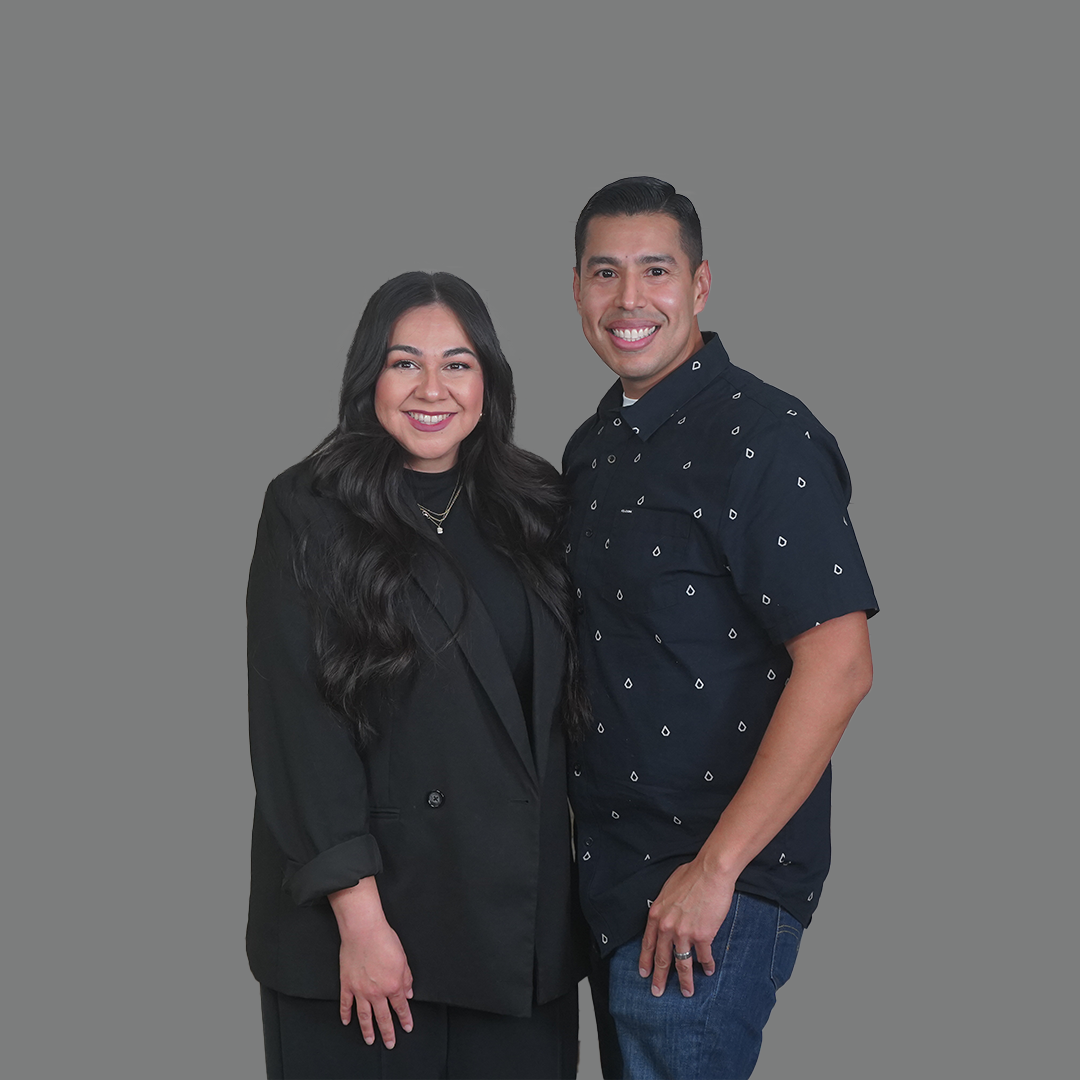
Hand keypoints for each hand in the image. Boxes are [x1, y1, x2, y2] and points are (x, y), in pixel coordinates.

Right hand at [337, 919, 413, 1047]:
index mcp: (393, 985)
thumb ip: (407, 978)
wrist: (363, 930)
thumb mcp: (403, 958)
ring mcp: (360, 990)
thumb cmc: (384, 940)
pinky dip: (345, 1014)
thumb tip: (409, 992)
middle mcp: (377, 992)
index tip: (407, 1027)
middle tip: (390, 1043)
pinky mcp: (347, 984)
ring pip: (364, 1016)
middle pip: (383, 1017)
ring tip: (370, 1040)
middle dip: (388, 1032)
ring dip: (367, 1030)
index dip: (405, 1018)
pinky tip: (347, 1022)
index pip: (401, 1006)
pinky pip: (346, 1004)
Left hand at [638, 859, 733, 997]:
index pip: (648, 943)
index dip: (645, 960)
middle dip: (659, 978)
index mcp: (657, 914)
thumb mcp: (668, 889)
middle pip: (661, 958)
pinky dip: (707, 965)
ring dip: (684, 981)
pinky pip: (703, 957)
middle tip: (657, 992)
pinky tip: (708, 971)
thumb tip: (667, 913)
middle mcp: (667, 926)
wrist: (710, 872)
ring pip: (682, 964)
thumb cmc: (691, 875)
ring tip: (686, 992)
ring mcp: (684, 933)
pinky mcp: (702, 936)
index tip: (644, 973)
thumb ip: (665, 906)